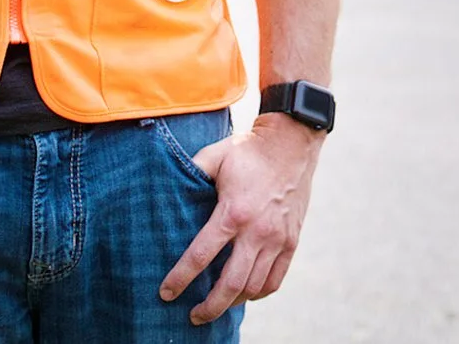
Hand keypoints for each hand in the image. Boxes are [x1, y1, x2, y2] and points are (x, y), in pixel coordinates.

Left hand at [160, 115, 324, 325]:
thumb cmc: (249, 149)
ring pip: (254, 287)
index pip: (201, 256)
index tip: (166, 294)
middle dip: (209, 307)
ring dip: (232, 302)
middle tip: (193, 316)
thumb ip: (191, 172)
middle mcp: (257, 231)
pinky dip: (259, 293)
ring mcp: (278, 239)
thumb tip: (167, 185)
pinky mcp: (292, 241)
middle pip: (231, 284)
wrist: (292, 142)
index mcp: (233, 212)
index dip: (180, 278)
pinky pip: (275, 280)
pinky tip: (245, 293)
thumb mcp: (215, 156)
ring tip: (217, 305)